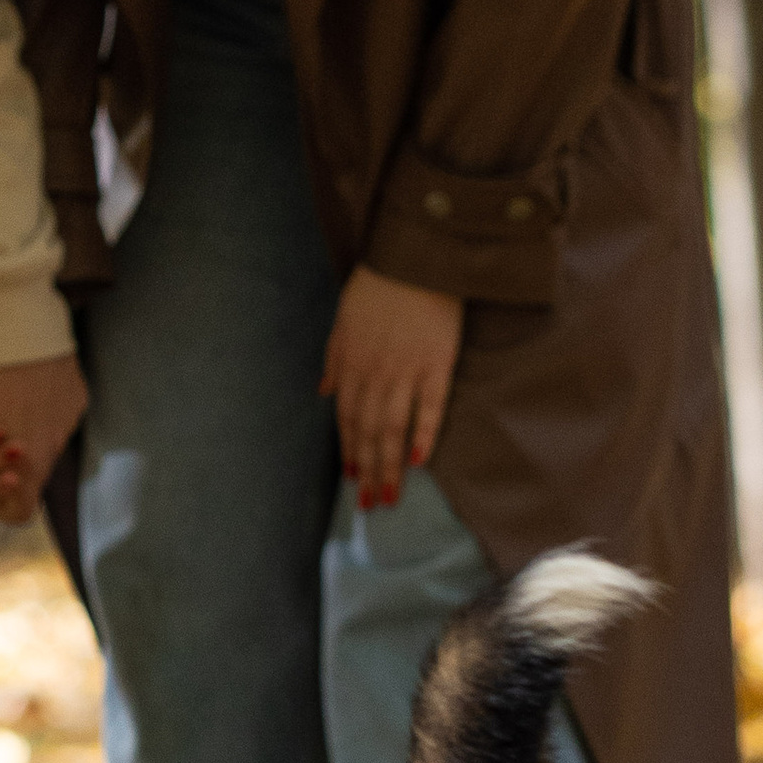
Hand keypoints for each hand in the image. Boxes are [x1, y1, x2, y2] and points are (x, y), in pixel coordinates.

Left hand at [0, 353, 87, 526]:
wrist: (9, 300)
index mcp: (28, 462)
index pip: (16, 511)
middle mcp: (54, 444)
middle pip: (26, 477)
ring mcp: (67, 416)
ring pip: (37, 442)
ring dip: (10, 435)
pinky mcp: (74, 390)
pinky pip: (51, 410)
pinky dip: (28, 405)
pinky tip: (7, 377)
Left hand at [320, 267, 463, 509]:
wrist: (416, 259)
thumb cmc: (377, 286)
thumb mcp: (344, 319)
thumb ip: (334, 357)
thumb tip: (324, 392)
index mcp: (351, 363)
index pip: (347, 418)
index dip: (349, 450)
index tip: (351, 478)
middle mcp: (375, 373)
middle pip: (368, 432)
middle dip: (368, 470)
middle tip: (370, 503)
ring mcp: (406, 371)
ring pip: (394, 428)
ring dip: (390, 465)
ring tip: (389, 496)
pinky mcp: (437, 364)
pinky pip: (429, 408)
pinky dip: (423, 435)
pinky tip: (418, 461)